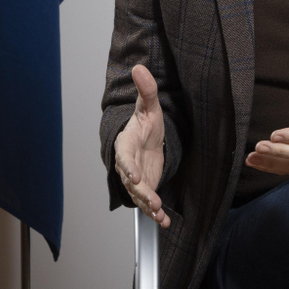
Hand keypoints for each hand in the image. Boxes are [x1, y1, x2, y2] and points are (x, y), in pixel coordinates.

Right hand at [113, 64, 169, 226]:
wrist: (145, 138)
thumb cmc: (144, 124)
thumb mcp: (148, 107)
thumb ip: (146, 91)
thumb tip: (139, 68)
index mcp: (126, 145)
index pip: (124, 158)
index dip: (128, 168)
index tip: (135, 176)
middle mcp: (129, 165)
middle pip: (131, 181)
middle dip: (140, 192)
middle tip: (151, 201)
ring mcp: (137, 179)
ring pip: (139, 195)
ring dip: (148, 205)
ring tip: (158, 214)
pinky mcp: (146, 188)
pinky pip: (148, 202)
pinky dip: (155, 213)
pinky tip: (164, 220)